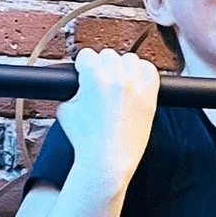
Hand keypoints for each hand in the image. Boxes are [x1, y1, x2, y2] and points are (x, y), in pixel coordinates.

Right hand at [56, 48, 160, 191]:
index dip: (83, 66)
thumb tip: (77, 79)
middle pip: (108, 55)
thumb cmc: (85, 139)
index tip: (84, 75)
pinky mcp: (150, 97)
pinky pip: (150, 70)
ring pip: (130, 59)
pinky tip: (134, 82)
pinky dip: (142, 72)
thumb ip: (71, 88)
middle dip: (102, 68)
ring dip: (122, 68)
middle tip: (100, 84)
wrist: (108, 161)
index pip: (87, 55)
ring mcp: (136, 87)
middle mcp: (117, 78)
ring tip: (117, 84)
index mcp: (94, 78)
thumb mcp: (65, 109)